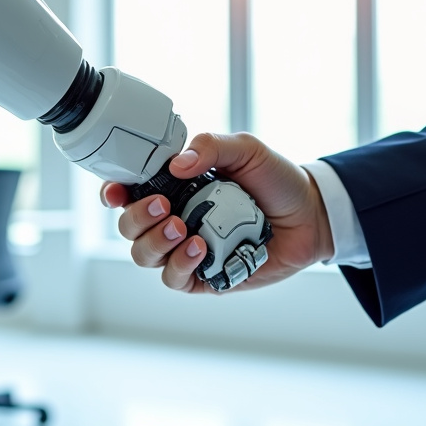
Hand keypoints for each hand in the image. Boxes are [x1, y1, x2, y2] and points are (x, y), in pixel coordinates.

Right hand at [100, 132, 333, 292]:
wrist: (311, 215)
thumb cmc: (276, 180)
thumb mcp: (245, 149)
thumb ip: (210, 146)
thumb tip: (175, 165)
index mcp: (176, 186)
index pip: (129, 192)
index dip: (114, 193)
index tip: (116, 192)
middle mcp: (174, 218)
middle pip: (129, 227)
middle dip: (137, 217)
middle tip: (165, 205)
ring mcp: (187, 249)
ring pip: (144, 255)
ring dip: (154, 242)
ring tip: (183, 228)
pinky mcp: (204, 276)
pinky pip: (174, 279)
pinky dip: (180, 264)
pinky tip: (199, 248)